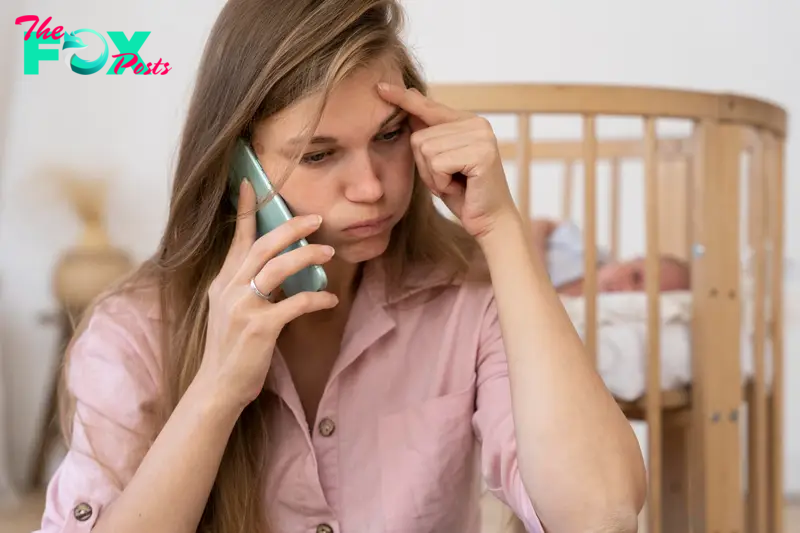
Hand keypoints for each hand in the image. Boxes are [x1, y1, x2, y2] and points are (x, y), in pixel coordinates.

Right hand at [195, 179, 338, 410]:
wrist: (218, 386)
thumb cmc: (230, 348)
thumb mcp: (230, 310)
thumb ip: (246, 285)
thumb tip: (277, 265)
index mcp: (222, 281)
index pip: (236, 238)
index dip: (245, 210)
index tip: (252, 184)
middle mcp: (229, 288)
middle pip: (263, 245)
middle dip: (291, 227)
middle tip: (316, 219)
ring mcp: (243, 307)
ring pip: (278, 267)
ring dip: (307, 256)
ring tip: (330, 253)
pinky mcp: (260, 327)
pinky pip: (295, 304)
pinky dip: (316, 298)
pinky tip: (331, 298)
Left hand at [376, 82, 518, 240]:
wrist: (491, 222)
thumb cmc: (464, 195)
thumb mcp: (438, 163)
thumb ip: (427, 137)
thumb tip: (408, 107)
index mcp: (467, 122)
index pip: (428, 106)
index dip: (403, 98)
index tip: (380, 86)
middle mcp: (477, 123)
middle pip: (419, 138)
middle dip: (426, 167)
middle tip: (450, 180)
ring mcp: (481, 136)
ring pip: (426, 151)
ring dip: (434, 177)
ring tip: (456, 183)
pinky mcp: (481, 153)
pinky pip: (437, 164)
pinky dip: (441, 182)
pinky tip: (460, 187)